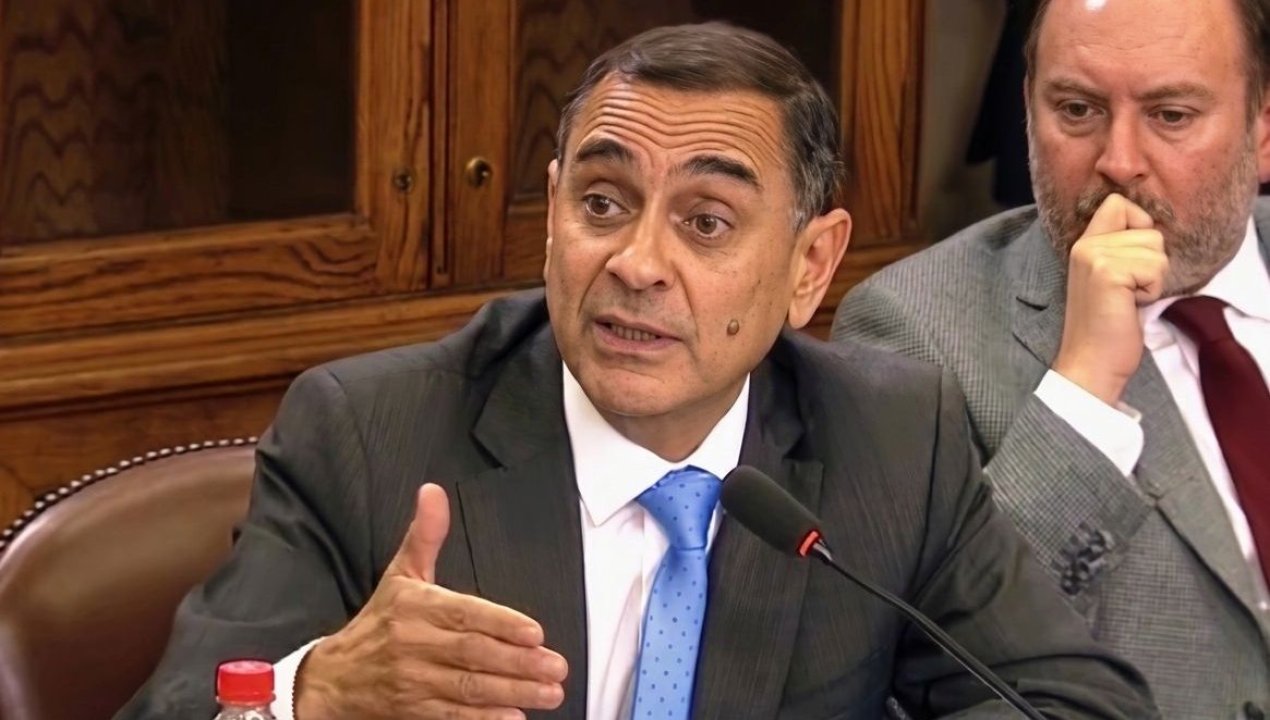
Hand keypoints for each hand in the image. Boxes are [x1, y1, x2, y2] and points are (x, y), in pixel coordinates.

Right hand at [295, 484, 567, 718]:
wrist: (333, 678)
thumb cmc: (379, 621)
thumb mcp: (400, 573)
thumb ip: (425, 535)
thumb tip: (433, 492)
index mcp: (415, 606)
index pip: (463, 614)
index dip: (501, 624)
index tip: (535, 633)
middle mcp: (413, 643)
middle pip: (472, 653)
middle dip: (518, 662)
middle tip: (556, 666)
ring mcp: (413, 681)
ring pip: (468, 688)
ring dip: (512, 692)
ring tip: (548, 693)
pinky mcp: (413, 712)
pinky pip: (452, 717)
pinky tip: (512, 718)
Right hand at [1052, 193, 1168, 405]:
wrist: (1091, 363)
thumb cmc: (1107, 327)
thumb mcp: (1110, 277)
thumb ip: (1121, 249)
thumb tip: (1154, 229)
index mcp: (1084, 244)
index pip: (1119, 203)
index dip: (1140, 225)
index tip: (1133, 260)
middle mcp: (1085, 245)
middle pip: (1149, 229)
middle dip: (1151, 262)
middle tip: (1127, 290)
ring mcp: (1095, 257)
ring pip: (1156, 248)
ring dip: (1153, 278)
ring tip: (1128, 299)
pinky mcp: (1109, 273)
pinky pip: (1155, 268)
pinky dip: (1152, 290)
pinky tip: (1130, 305)